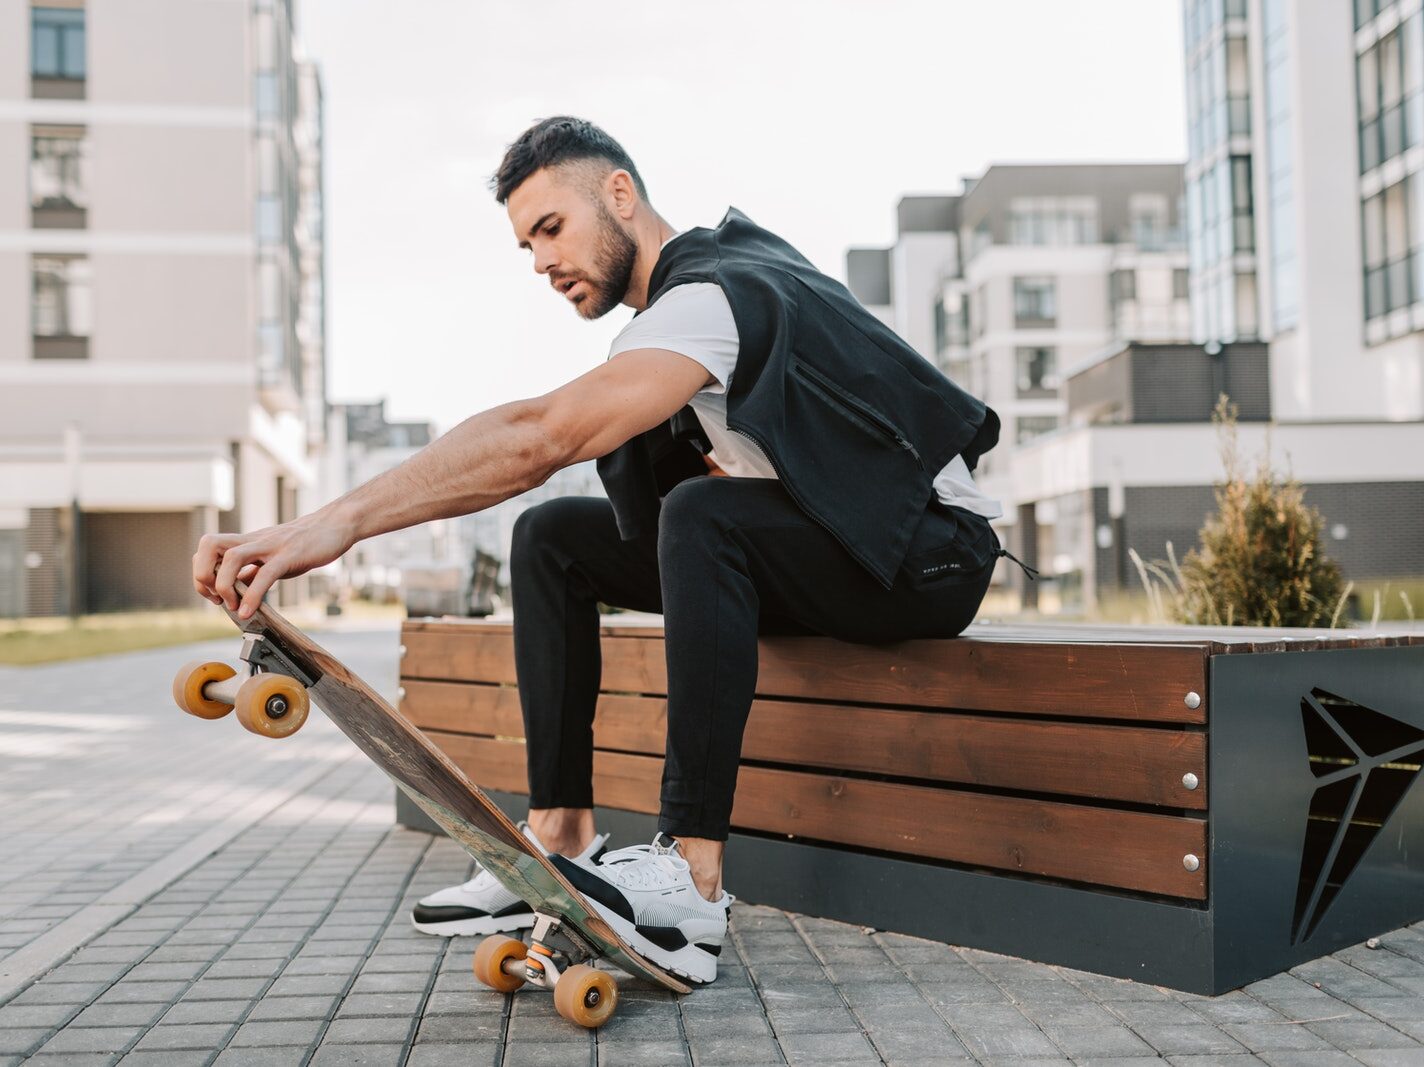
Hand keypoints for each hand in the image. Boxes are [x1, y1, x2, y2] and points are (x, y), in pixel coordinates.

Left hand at [192, 513, 355, 619]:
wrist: (337, 524)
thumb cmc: (307, 542)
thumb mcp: (274, 556)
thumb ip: (255, 569)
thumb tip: (239, 587)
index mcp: (248, 542)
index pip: (207, 549)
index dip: (201, 573)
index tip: (213, 595)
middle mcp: (254, 541)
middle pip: (209, 545)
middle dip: (202, 575)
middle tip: (217, 598)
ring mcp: (271, 546)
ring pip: (231, 558)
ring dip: (224, 586)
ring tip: (234, 606)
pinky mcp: (289, 555)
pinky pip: (265, 574)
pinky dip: (252, 596)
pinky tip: (249, 612)